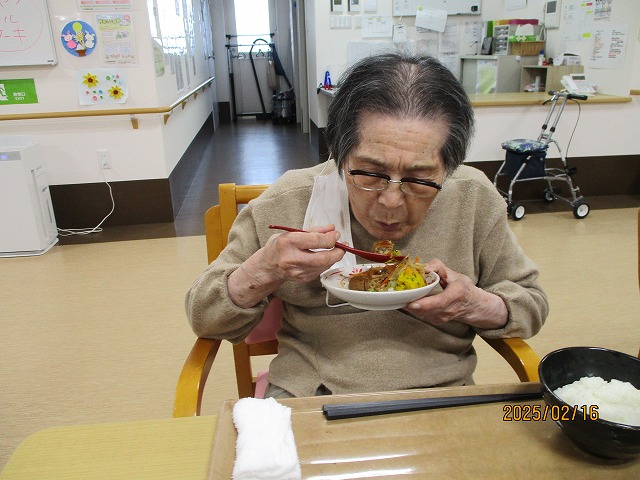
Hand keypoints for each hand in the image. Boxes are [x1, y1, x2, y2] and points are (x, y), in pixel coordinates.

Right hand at [228, 225, 344, 307]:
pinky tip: (323, 257)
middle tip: (342, 245)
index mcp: (288, 242)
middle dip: (338, 251)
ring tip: (334, 249)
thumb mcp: (291, 233)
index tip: (336, 234)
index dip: (331, 238)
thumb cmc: (279, 246)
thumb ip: (313, 231)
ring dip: (333, 257)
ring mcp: (297, 272)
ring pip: (324, 265)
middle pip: (323, 258)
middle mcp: (292, 259)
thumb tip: (332, 229)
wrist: (267, 266)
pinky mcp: (302, 279)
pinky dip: (325, 263)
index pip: (316, 240)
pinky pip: (320, 270)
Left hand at [404, 259, 507, 329]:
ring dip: (410, 307)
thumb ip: (438, 267)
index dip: (426, 304)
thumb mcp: (454, 274)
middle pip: (428, 310)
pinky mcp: (436, 321)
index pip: (440, 302)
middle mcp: (450, 309)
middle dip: (412, 305)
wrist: (472, 305)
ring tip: (401, 298)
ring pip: (423, 313)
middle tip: (398, 297)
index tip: (412, 303)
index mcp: (456, 294)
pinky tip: (408, 301)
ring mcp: (443, 317)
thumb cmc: (462, 287)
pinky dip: (413, 309)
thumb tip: (423, 268)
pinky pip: (422, 315)